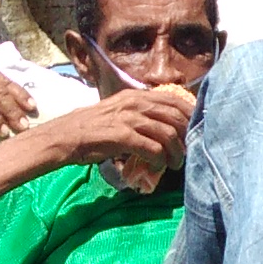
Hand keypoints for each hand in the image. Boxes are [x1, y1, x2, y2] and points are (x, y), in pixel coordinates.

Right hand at [38, 82, 193, 178]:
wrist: (65, 136)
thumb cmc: (92, 128)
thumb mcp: (119, 113)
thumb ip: (141, 116)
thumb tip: (166, 128)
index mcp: (136, 96)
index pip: (174, 100)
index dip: (190, 114)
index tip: (197, 129)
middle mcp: (135, 103)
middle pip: (175, 116)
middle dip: (186, 136)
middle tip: (186, 152)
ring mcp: (128, 118)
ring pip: (168, 134)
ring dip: (176, 152)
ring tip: (174, 164)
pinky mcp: (122, 136)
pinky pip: (153, 149)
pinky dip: (160, 160)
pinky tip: (158, 167)